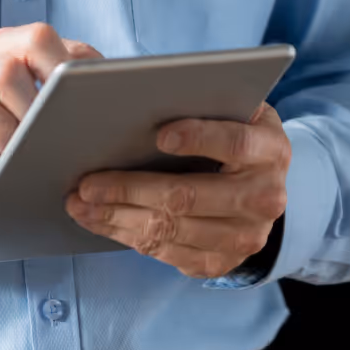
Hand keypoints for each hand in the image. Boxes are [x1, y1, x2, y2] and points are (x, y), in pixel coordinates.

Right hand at [0, 23, 101, 211]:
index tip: (109, 101)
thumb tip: (99, 125)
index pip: (56, 42)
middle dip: (65, 75)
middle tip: (76, 116)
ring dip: (32, 111)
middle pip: (36, 38)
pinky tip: (6, 154)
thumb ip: (38, 110)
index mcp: (0, 52)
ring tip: (38, 143)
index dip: (87, 67)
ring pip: (8, 69)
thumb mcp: (5, 122)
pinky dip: (2, 131)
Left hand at [65, 102, 289, 279]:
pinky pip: (170, 254)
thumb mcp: (230, 104)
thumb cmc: (231, 128)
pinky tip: (101, 221)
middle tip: (87, 183)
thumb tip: (126, 87)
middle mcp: (266, 197)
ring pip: (173, 230)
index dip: (198, 138)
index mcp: (269, 148)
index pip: (234, 144)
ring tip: (80, 203)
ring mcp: (247, 237)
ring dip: (119, 218)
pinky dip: (129, 237)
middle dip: (130, 189)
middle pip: (189, 195)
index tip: (159, 134)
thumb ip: (193, 92)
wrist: (264, 182)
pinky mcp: (225, 262)